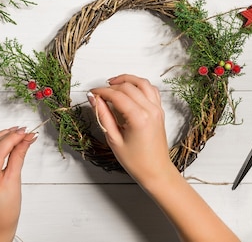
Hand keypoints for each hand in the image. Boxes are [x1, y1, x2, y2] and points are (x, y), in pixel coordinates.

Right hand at [90, 75, 240, 241]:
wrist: (156, 171)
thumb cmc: (136, 161)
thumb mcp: (114, 139)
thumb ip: (103, 116)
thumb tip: (94, 100)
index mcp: (139, 118)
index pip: (117, 95)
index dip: (102, 92)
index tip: (92, 93)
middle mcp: (150, 110)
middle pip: (128, 87)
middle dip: (111, 86)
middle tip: (99, 93)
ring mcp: (157, 109)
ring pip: (142, 83)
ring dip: (127, 80)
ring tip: (113, 83)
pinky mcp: (160, 110)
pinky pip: (151, 89)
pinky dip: (140, 85)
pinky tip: (130, 89)